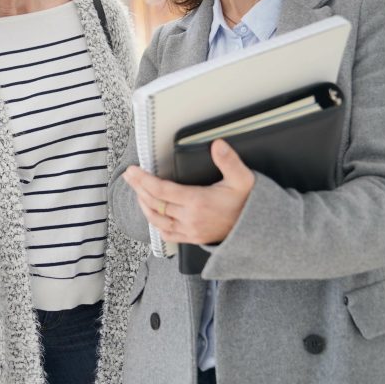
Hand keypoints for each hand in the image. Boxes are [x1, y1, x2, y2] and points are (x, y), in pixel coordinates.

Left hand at [124, 139, 254, 244]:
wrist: (256, 229)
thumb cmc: (247, 202)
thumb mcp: (243, 179)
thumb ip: (229, 161)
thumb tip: (218, 144)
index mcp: (198, 201)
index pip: (162, 190)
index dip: (144, 180)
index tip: (133, 170)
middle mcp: (190, 218)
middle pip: (155, 202)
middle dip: (138, 188)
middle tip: (129, 176)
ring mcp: (189, 230)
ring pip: (156, 219)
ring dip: (143, 204)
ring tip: (137, 190)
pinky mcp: (192, 238)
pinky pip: (166, 234)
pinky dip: (154, 223)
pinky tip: (150, 213)